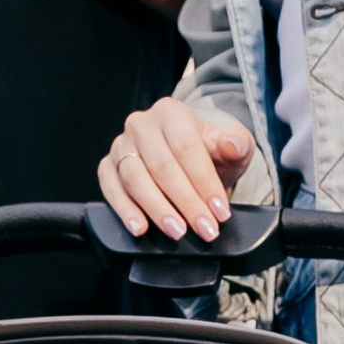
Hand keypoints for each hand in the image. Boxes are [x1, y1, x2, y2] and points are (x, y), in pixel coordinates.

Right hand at [97, 94, 253, 241]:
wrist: (188, 157)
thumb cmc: (209, 151)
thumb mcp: (231, 145)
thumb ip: (236, 144)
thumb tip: (232, 145)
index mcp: (171, 112)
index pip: (186, 147)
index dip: (204, 182)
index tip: (220, 211)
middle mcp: (141, 125)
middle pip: (161, 166)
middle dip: (186, 202)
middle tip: (204, 228)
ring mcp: (121, 146)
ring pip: (134, 179)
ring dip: (157, 209)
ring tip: (177, 231)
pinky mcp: (107, 167)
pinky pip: (111, 189)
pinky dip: (125, 210)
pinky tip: (140, 228)